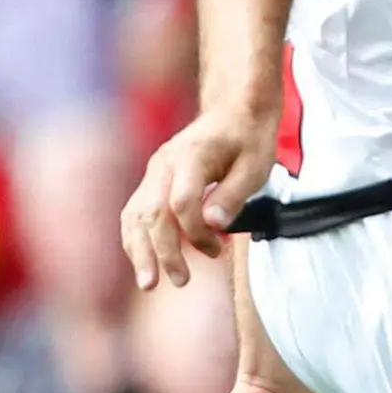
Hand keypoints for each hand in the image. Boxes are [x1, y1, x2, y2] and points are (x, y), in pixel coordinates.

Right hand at [123, 105, 271, 292]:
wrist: (234, 109)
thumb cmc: (249, 139)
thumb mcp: (256, 165)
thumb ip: (233, 195)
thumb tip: (214, 226)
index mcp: (192, 156)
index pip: (181, 202)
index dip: (195, 232)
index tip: (218, 250)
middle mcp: (164, 164)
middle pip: (152, 213)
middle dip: (161, 251)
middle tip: (180, 281)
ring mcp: (154, 172)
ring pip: (134, 215)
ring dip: (140, 250)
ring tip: (150, 282)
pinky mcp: (151, 180)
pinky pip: (135, 212)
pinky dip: (137, 239)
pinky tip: (145, 263)